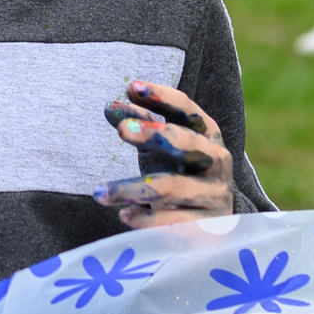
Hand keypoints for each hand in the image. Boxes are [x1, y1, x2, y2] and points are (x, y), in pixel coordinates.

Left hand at [91, 80, 235, 226]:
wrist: (215, 217)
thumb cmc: (183, 170)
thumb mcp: (162, 146)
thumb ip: (140, 123)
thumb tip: (110, 107)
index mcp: (206, 133)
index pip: (187, 110)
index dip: (162, 97)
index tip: (132, 87)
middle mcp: (215, 160)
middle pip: (187, 142)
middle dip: (155, 134)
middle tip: (122, 130)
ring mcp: (213, 194)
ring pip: (173, 187)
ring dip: (133, 188)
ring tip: (99, 192)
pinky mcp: (206, 226)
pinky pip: (175, 222)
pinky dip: (148, 219)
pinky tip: (124, 215)